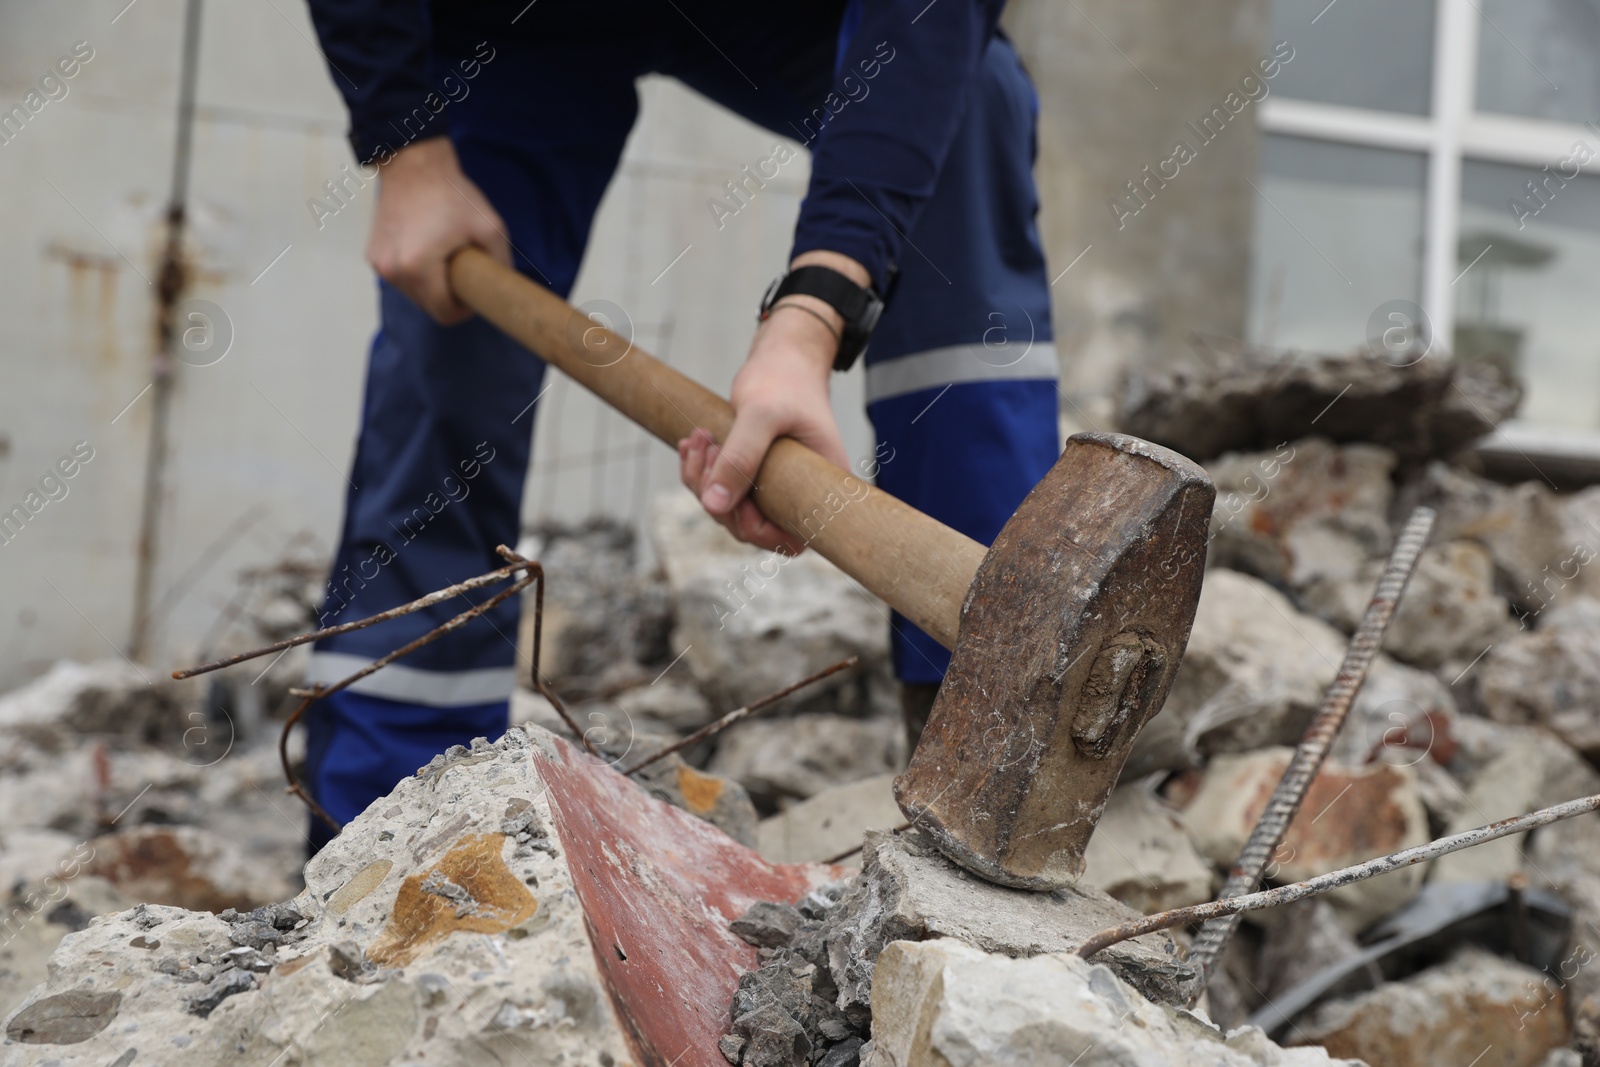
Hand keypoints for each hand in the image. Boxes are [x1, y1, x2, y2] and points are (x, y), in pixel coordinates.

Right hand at [366, 137, 510, 323]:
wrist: (414, 165)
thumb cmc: (453, 194)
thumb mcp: (491, 227)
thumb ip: (501, 262)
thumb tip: (504, 288)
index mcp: (417, 268)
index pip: (445, 314)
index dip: (465, 309)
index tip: (474, 292)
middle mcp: (393, 271)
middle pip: (429, 307)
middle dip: (448, 297)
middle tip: (462, 271)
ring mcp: (379, 264)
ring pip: (414, 294)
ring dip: (432, 286)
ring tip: (444, 257)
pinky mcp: (373, 255)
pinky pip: (401, 278)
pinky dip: (416, 273)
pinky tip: (427, 249)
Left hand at [677, 253, 866, 552]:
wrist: (783, 356)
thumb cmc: (784, 380)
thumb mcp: (761, 415)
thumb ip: (740, 459)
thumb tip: (713, 507)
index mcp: (820, 489)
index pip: (788, 541)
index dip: (752, 526)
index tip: (733, 488)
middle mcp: (800, 496)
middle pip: (749, 527)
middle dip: (717, 494)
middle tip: (708, 446)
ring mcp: (776, 488)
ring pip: (729, 509)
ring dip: (704, 478)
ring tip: (699, 437)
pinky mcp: (756, 476)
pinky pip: (721, 490)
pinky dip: (702, 469)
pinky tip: (693, 442)